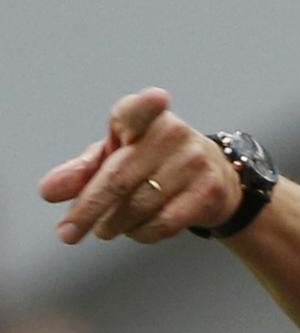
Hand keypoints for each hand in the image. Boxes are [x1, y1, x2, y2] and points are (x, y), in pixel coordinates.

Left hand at [39, 87, 242, 243]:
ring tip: (107, 227)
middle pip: (120, 178)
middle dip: (88, 209)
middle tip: (67, 232)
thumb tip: (49, 191)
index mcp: (146, 118)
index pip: (140, 110)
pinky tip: (137, 229)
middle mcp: (173, 135)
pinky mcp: (208, 192)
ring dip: (114, 225)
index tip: (158, 98)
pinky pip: (163, 223)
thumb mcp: (118, 158)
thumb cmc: (156, 163)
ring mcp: (194, 164)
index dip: (147, 105)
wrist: (217, 178)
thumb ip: (82, 172)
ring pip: (138, 207)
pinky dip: (142, 233)